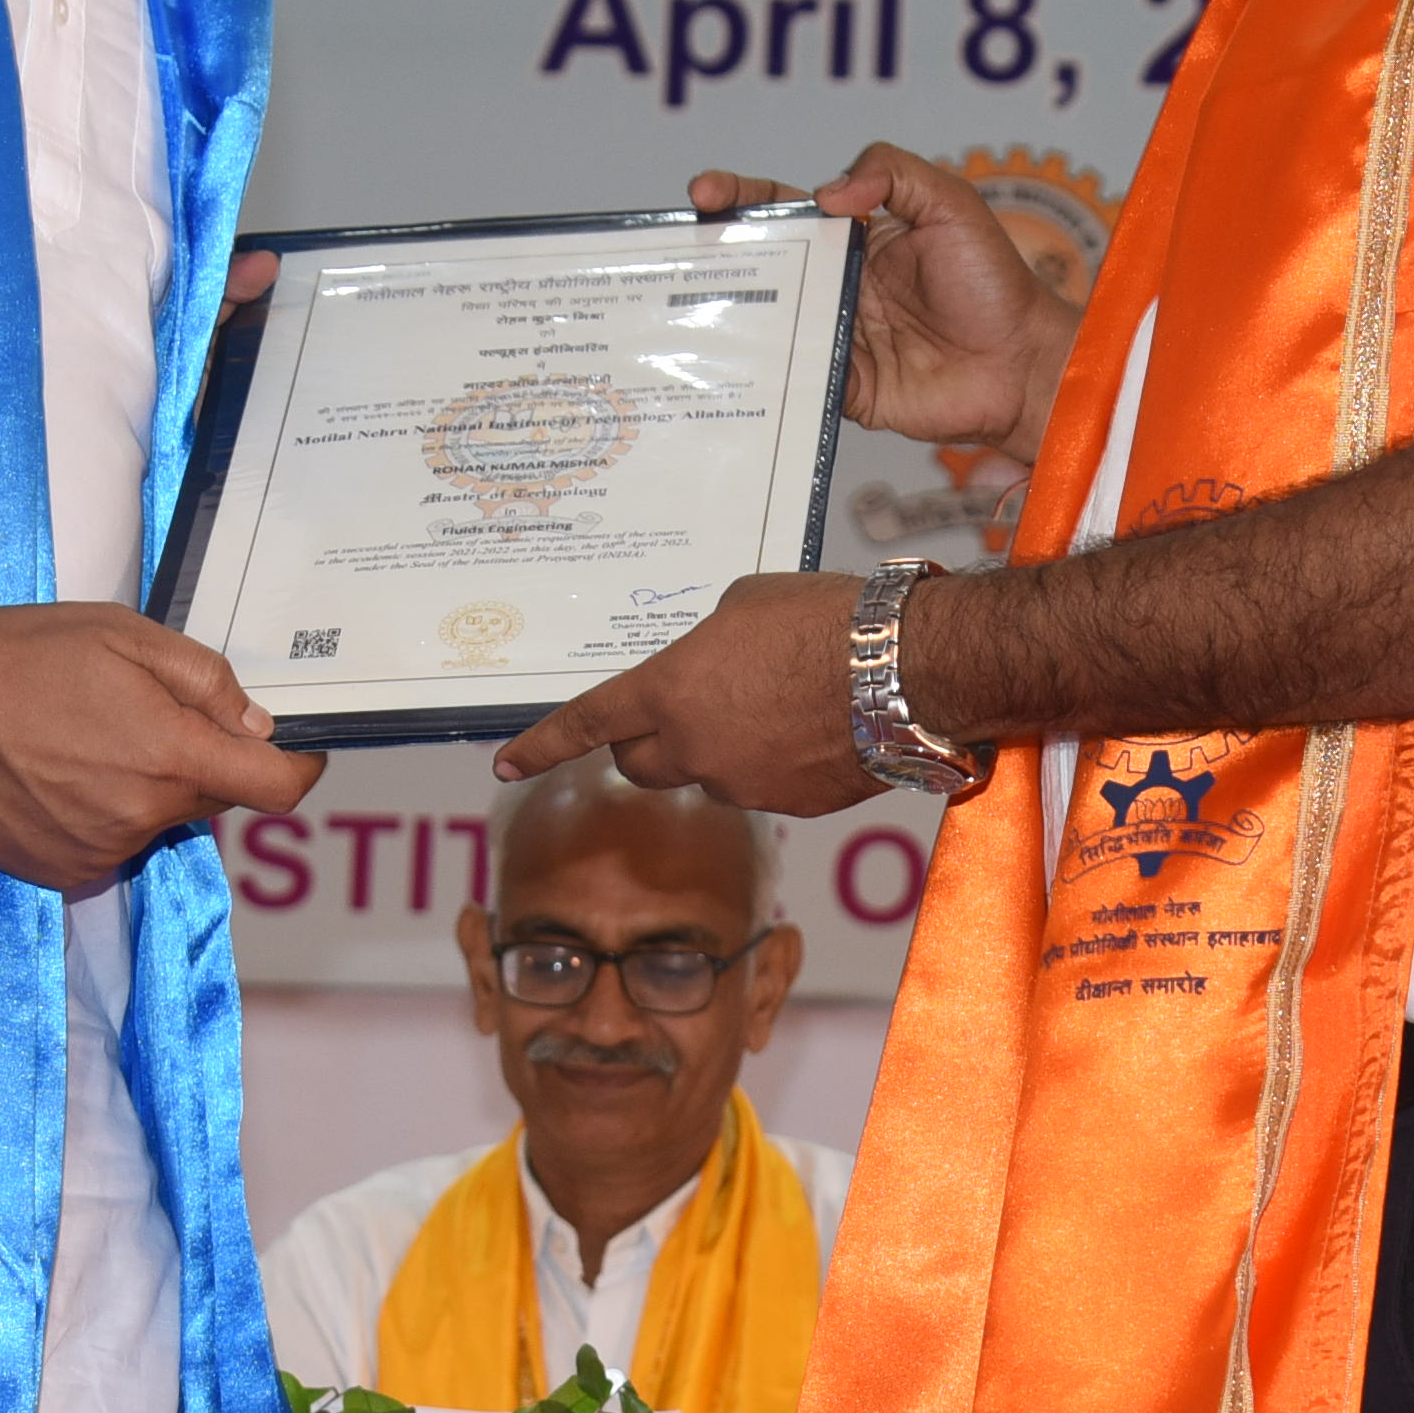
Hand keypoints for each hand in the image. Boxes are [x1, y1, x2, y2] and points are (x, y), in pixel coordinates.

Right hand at [0, 603, 315, 894]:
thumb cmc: (15, 657)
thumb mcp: (124, 635)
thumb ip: (205, 681)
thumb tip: (256, 725)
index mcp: (168, 756)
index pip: (274, 789)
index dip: (300, 769)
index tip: (299, 752)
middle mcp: (138, 819)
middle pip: (209, 801)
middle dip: (198, 761)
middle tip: (142, 713)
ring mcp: (94, 853)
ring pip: (153, 822)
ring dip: (140, 788)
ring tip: (77, 736)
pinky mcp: (54, 871)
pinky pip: (105, 845)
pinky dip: (96, 813)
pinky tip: (49, 771)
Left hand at [495, 570, 888, 813]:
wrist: (907, 666)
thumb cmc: (826, 618)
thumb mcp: (745, 604)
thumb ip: (707, 645)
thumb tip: (711, 668)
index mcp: (669, 691)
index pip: (588, 723)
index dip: (543, 743)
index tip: (506, 762)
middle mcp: (696, 750)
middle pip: (642, 765)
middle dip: (647, 745)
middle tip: (680, 714)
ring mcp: (745, 786)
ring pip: (713, 775)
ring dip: (728, 749)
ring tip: (786, 704)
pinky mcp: (794, 808)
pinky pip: (769, 789)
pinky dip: (780, 765)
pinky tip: (820, 729)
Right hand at [692, 149, 1077, 471]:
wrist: (1023, 363)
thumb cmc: (995, 283)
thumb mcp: (950, 203)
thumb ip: (892, 173)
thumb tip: (827, 192)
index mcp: (856, 237)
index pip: (785, 208)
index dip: (741, 197)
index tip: (706, 193)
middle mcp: (836, 285)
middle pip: (761, 265)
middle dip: (713, 253)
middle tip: (679, 246)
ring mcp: (835, 336)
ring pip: (767, 322)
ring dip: (726, 313)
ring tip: (684, 302)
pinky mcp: (842, 386)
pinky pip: (794, 377)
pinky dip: (766, 372)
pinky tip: (732, 362)